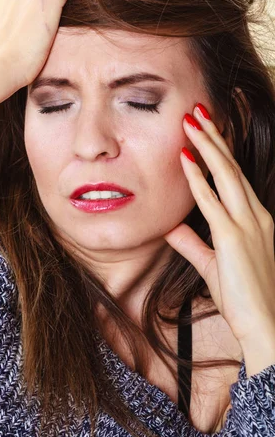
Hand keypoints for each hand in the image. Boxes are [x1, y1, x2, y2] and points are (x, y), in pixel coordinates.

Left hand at [163, 103, 274, 347]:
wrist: (267, 325)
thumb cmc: (245, 298)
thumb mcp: (214, 265)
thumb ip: (193, 244)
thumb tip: (172, 229)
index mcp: (256, 220)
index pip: (236, 177)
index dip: (220, 152)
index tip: (206, 131)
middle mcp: (256, 216)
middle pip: (232, 167)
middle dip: (214, 137)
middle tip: (198, 111)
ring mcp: (248, 224)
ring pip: (226, 175)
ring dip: (207, 146)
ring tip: (190, 122)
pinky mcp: (234, 238)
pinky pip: (212, 202)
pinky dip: (198, 179)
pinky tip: (185, 160)